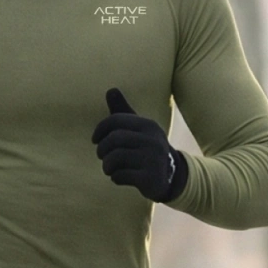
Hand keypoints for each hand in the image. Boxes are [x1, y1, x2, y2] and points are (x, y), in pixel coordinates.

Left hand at [91, 88, 188, 202]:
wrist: (171, 176)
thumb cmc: (146, 148)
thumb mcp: (138, 129)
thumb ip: (123, 111)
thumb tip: (110, 90)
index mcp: (148, 125)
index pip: (116, 120)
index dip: (100, 129)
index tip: (95, 140)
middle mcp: (153, 140)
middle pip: (113, 139)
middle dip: (102, 149)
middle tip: (102, 156)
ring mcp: (153, 159)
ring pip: (115, 158)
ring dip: (107, 166)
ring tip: (109, 169)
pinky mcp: (150, 178)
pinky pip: (120, 176)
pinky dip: (115, 178)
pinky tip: (119, 177)